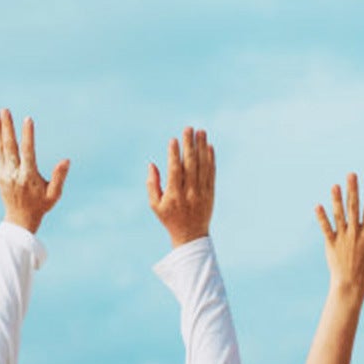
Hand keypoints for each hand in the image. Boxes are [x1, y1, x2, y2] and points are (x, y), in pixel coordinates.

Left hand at [0, 109, 68, 233]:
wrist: (20, 220)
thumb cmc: (41, 205)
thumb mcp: (54, 194)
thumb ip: (59, 177)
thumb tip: (66, 160)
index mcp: (28, 177)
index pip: (27, 152)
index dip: (28, 135)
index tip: (28, 119)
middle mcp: (13, 174)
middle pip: (9, 147)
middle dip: (7, 127)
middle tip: (5, 110)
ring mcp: (4, 174)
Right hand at [147, 127, 214, 246]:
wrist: (191, 235)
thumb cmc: (169, 218)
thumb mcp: (155, 205)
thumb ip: (152, 185)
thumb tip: (152, 164)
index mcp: (174, 195)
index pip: (175, 171)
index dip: (174, 155)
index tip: (173, 140)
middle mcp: (189, 193)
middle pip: (190, 165)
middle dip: (189, 145)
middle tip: (189, 128)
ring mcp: (202, 193)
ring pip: (203, 166)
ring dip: (202, 147)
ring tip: (201, 132)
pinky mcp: (210, 193)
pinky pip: (211, 173)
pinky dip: (211, 159)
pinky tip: (209, 146)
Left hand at [315, 174, 363, 293]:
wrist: (351, 283)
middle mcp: (355, 233)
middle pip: (354, 208)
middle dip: (353, 190)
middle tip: (351, 174)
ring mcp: (342, 238)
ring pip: (339, 215)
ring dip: (337, 200)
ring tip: (335, 186)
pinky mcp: (331, 244)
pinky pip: (326, 229)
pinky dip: (322, 218)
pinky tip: (318, 206)